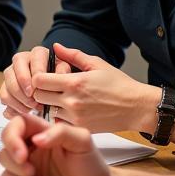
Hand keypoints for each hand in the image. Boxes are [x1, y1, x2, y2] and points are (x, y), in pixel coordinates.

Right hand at [0, 45, 70, 116]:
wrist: (54, 91)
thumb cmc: (59, 80)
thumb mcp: (65, 74)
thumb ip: (63, 72)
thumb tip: (60, 73)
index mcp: (38, 54)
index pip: (33, 58)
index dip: (36, 72)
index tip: (40, 85)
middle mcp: (21, 60)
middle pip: (13, 69)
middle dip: (21, 86)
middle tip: (31, 98)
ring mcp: (11, 73)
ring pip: (7, 84)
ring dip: (18, 98)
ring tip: (31, 107)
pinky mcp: (6, 87)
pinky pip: (4, 96)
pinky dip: (13, 106)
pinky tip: (25, 111)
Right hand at [0, 113, 113, 175]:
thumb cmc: (92, 165)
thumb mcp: (82, 140)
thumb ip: (59, 132)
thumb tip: (35, 140)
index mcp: (38, 137)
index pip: (12, 129)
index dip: (10, 140)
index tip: (22, 155)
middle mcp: (29, 156)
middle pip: (3, 156)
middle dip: (16, 167)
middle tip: (35, 172)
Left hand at [22, 42, 158, 131]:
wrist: (136, 108)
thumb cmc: (119, 84)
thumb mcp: (97, 64)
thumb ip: (73, 55)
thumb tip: (56, 47)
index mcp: (74, 82)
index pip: (38, 81)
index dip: (38, 77)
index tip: (45, 75)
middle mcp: (72, 101)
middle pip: (38, 97)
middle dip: (40, 91)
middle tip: (49, 87)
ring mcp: (75, 117)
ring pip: (47, 111)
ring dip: (49, 104)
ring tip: (60, 98)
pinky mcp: (80, 128)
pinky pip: (59, 122)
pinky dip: (59, 116)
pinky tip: (69, 109)